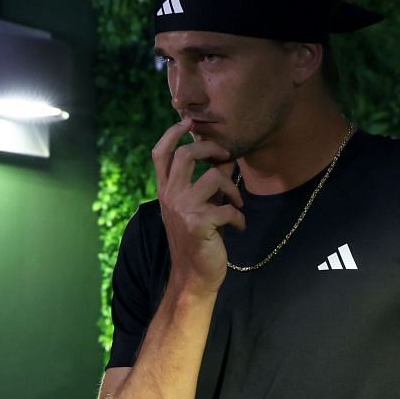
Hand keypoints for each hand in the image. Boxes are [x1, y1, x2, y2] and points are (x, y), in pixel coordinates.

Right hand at [151, 118, 244, 293]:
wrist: (193, 277)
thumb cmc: (198, 240)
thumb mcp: (198, 207)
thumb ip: (206, 182)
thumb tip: (224, 157)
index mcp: (165, 191)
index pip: (160, 154)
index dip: (172, 133)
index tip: (189, 121)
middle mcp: (170, 197)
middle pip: (186, 154)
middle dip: (211, 148)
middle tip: (226, 156)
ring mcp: (182, 210)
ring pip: (212, 177)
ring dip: (232, 188)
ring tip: (237, 204)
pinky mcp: (199, 224)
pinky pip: (227, 208)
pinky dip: (239, 218)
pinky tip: (239, 227)